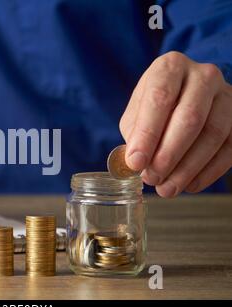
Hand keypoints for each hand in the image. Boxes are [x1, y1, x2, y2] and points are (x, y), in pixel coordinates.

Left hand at [120, 51, 231, 196]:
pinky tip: (189, 184)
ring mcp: (226, 95)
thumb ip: (135, 134)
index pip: (159, 99)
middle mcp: (202, 75)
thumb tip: (136, 163)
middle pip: (189, 117)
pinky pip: (229, 148)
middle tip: (152, 178)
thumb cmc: (156, 106)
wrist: (189, 93)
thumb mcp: (137, 112)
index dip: (147, 135)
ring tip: (167, 188)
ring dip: (188, 168)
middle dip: (168, 155)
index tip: (136, 163)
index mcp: (170, 67)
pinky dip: (208, 171)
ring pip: (212, 134)